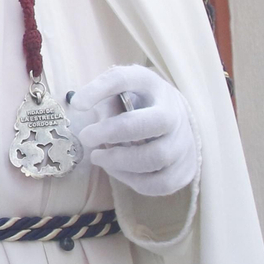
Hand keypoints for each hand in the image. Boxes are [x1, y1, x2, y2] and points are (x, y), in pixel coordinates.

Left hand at [71, 65, 198, 196]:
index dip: (100, 90)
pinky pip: (160, 184)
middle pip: (149, 124)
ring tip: (98, 157)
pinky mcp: (185, 169)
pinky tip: (118, 171)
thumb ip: (101, 93)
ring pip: (156, 158)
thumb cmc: (138, 104)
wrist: (176, 121)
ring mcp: (184, 143)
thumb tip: (81, 105)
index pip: (126, 80)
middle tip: (86, 137)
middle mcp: (174, 113)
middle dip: (112, 133)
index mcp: (152, 86)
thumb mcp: (120, 89)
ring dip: (119, 162)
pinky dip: (133, 181)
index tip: (77, 104)